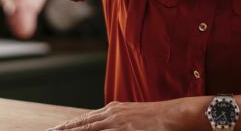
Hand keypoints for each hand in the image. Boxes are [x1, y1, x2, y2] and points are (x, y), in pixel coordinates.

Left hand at [47, 99, 190, 130]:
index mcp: (113, 111)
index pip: (85, 120)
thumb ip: (118, 124)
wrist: (176, 115)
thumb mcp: (133, 119)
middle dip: (64, 130)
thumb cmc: (157, 119)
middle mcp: (112, 114)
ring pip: (88, 128)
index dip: (69, 126)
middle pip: (82, 124)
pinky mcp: (125, 129)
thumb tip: (107, 128)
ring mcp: (118, 122)